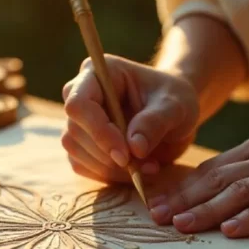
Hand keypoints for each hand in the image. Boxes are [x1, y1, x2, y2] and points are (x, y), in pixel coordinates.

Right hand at [61, 55, 198, 182]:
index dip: (98, 132)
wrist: (174, 113)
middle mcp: (81, 94)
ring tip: (147, 166)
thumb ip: (155, 122)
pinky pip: (82, 166)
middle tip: (144, 164)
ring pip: (75, 151)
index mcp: (98, 73)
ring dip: (109, 168)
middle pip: (74, 131)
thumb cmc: (174, 99)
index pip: (79, 104)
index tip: (126, 155)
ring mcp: (79, 121)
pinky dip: (109, 175)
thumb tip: (134, 148)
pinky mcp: (83, 144)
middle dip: (107, 155)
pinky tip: (136, 170)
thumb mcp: (175, 106)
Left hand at [149, 117, 248, 236]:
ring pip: (239, 191)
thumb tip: (233, 183)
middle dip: (184, 199)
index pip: (214, 168)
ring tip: (181, 226)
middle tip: (155, 218)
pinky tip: (232, 229)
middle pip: (218, 179)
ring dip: (207, 210)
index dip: (184, 186)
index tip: (160, 202)